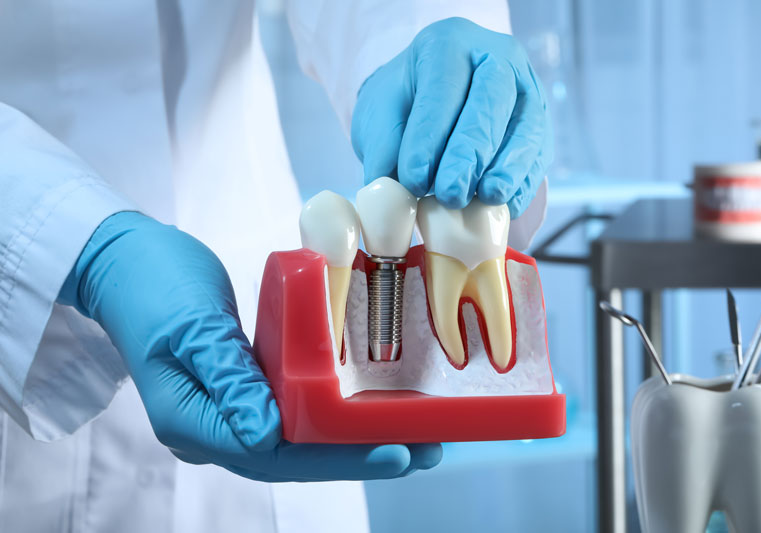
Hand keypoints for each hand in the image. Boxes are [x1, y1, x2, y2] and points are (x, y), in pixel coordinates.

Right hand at [59, 211, 441, 480]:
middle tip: (424, 449)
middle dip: (359, 454)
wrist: (125, 260)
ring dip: (352, 436)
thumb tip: (268, 433)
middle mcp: (214, 427)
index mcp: (194, 421)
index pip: (276, 454)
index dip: (338, 457)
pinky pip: (294, 407)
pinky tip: (369, 402)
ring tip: (412, 433)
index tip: (394, 450)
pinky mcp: (243, 386)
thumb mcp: (190, 325)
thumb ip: (229, 377)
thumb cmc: (152, 285)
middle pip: (295, 455)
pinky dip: (332, 409)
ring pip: (299, 437)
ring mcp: (228, 408)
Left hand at [352, 17, 552, 218]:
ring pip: (526, 125)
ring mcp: (526, 87)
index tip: (414, 179)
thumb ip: (383, 145)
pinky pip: (540, 151)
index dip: (429, 136)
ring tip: (488, 197)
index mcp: (447, 43)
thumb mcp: (380, 114)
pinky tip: (508, 205)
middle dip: (471, 151)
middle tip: (451, 193)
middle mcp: (495, 56)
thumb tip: (389, 187)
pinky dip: (525, 181)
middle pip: (491, 99)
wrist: (434, 105)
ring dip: (508, 166)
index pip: (442, 88)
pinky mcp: (540, 122)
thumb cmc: (406, 106)